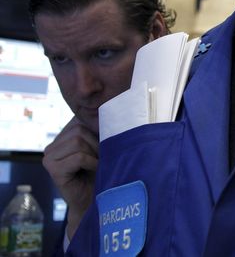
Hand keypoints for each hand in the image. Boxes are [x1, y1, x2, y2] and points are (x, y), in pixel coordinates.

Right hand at [42, 116, 98, 238]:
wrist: (96, 199)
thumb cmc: (101, 170)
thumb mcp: (101, 145)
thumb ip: (97, 129)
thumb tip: (110, 110)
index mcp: (62, 136)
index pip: (80, 119)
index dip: (97, 129)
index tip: (106, 141)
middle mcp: (52, 145)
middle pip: (79, 129)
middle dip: (97, 143)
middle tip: (101, 157)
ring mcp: (49, 157)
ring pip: (78, 141)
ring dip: (95, 153)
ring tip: (97, 164)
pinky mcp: (52, 169)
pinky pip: (79, 157)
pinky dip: (92, 163)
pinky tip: (93, 170)